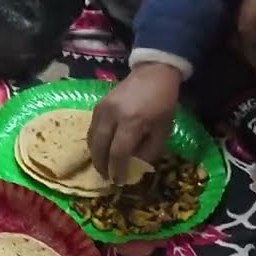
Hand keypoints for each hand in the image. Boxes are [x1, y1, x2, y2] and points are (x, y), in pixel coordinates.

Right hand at [86, 63, 182, 182]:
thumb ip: (149, 151)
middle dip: (102, 166)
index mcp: (132, 121)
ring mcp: (102, 108)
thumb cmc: (163, 103)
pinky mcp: (97, 105)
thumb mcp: (163, 130)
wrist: (153, 73)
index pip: (118, 152)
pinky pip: (92, 129)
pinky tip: (101, 150)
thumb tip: (135, 167)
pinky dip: (94, 143)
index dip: (117, 170)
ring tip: (103, 167)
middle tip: (107, 178)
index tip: (119, 181)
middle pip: (100, 147)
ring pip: (92, 139)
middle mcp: (113, 114)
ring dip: (95, 156)